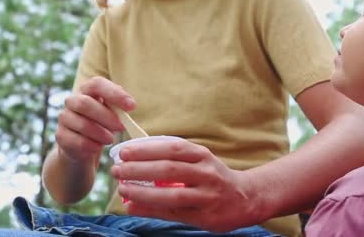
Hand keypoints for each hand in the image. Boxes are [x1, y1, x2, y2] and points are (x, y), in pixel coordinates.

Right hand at [57, 76, 134, 161]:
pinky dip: (91, 145)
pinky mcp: (61, 136)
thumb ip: (118, 107)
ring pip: (81, 124)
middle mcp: (72, 101)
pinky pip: (76, 141)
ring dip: (100, 133)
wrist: (82, 146)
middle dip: (106, 116)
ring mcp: (64, 118)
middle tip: (121, 127)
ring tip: (110, 139)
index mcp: (87, 90)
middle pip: (85, 103)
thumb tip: (130, 105)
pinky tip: (98, 147)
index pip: (97, 84)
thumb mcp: (112, 113)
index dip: (114, 93)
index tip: (132, 106)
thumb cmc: (102, 123)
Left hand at [110, 139, 263, 231]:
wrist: (246, 198)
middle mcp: (207, 173)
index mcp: (202, 155)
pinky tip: (133, 207)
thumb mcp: (198, 160)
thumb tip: (135, 159)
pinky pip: (174, 213)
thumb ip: (172, 159)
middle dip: (139, 169)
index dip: (146, 149)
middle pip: (169, 169)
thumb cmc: (213, 176)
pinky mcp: (206, 216)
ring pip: (171, 195)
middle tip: (117, 169)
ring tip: (122, 189)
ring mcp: (207, 196)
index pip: (171, 148)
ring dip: (143, 192)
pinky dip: (150, 210)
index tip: (124, 151)